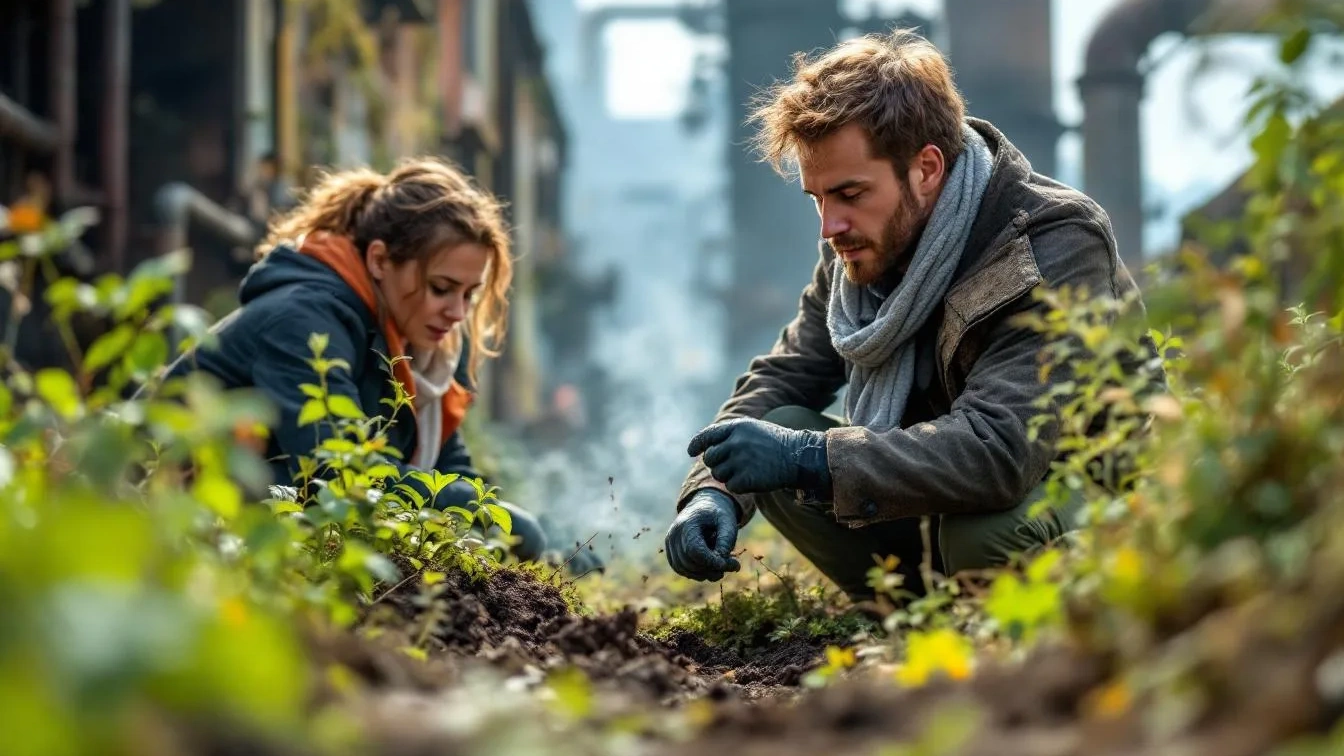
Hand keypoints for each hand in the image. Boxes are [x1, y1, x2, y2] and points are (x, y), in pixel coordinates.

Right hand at [664, 489, 741, 580]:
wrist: (704, 505)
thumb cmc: (717, 514)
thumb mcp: (728, 522)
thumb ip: (727, 540)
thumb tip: (721, 562)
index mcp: (687, 524)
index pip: (694, 550)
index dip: (711, 561)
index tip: (727, 564)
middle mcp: (674, 534)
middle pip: (689, 562)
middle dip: (711, 569)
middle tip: (733, 566)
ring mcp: (670, 543)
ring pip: (684, 569)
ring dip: (704, 573)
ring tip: (721, 565)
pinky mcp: (670, 551)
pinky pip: (681, 569)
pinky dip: (696, 572)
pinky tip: (710, 566)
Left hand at [687, 417, 830, 495]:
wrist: (798, 457)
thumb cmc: (775, 444)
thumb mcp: (753, 429)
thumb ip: (730, 435)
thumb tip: (705, 448)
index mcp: (737, 427)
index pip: (708, 435)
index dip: (697, 444)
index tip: (691, 452)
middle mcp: (736, 442)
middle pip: (710, 458)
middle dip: (717, 464)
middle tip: (732, 466)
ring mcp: (741, 460)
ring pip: (718, 474)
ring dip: (728, 476)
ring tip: (746, 471)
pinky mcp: (746, 478)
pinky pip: (730, 486)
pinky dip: (739, 486)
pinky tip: (753, 480)